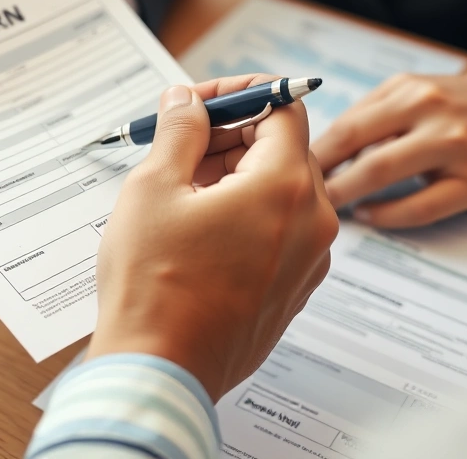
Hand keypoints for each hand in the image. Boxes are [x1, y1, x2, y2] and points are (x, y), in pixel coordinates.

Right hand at [86, 75, 338, 401]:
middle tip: (180, 144)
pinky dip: (246, 216)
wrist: (160, 371)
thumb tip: (186, 100)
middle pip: (285, 149)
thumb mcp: (154, 188)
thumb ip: (179, 131)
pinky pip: (280, 233)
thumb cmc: (153, 285)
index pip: (284, 108)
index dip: (240, 94)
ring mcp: (307, 263)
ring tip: (181, 191)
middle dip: (233, 136)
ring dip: (237, 176)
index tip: (200, 103)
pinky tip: (197, 230)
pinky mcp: (292, 292)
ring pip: (282, 193)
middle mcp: (313, 224)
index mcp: (286, 188)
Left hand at [312, 73, 466, 228]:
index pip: (348, 125)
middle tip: (299, 192)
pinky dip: (386, 215)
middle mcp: (433, 114)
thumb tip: (318, 148)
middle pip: (360, 148)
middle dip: (324, 175)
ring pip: (384, 175)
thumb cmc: (455, 105)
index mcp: (410, 91)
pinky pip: (420, 207)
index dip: (315, 151)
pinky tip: (368, 215)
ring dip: (347, 194)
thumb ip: (370, 116)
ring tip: (328, 205)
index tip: (291, 168)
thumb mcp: (413, 93)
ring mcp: (456, 149)